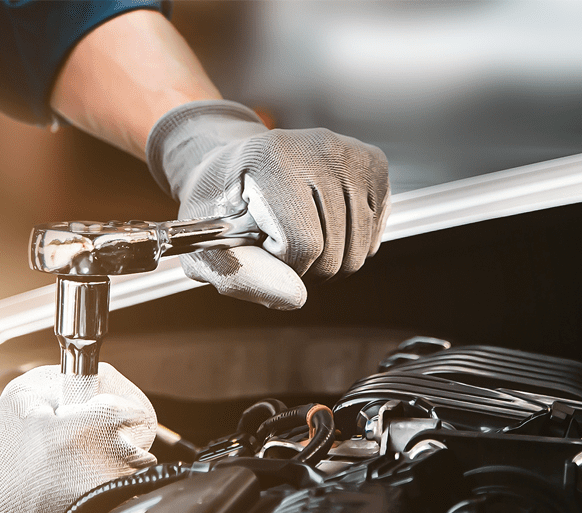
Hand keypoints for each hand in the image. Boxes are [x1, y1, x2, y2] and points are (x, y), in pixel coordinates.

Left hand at [147, 100, 389, 309]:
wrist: (238, 164)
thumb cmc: (221, 205)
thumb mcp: (207, 245)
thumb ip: (241, 276)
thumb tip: (296, 297)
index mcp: (270, 158)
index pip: (302, 244)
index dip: (280, 264)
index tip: (262, 247)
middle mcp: (317, 147)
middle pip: (334, 252)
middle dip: (305, 267)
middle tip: (280, 246)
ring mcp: (351, 153)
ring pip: (359, 250)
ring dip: (328, 260)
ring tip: (300, 238)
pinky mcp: (373, 165)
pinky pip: (373, 235)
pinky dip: (349, 245)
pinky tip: (323, 227)